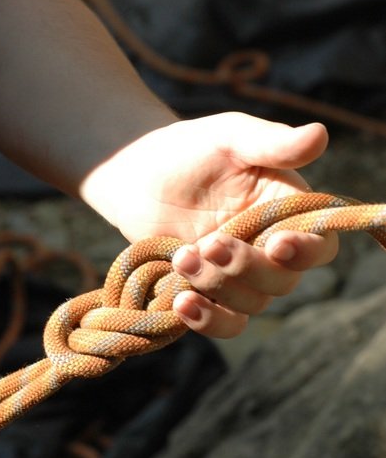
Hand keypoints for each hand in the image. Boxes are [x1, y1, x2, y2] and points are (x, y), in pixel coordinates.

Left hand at [81, 112, 337, 337]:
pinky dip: (207, 319)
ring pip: (252, 304)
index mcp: (287, 211)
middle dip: (246, 267)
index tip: (276, 244)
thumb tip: (320, 134)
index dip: (306, 252)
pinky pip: (224, 323)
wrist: (136, 176)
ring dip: (217, 286)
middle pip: (284, 281)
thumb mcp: (230, 138)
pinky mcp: (211, 294)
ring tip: (180, 257)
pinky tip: (182, 303)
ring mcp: (241, 276)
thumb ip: (272, 142)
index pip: (320, 244)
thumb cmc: (190, 150)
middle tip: (207, 243)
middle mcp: (271, 249)